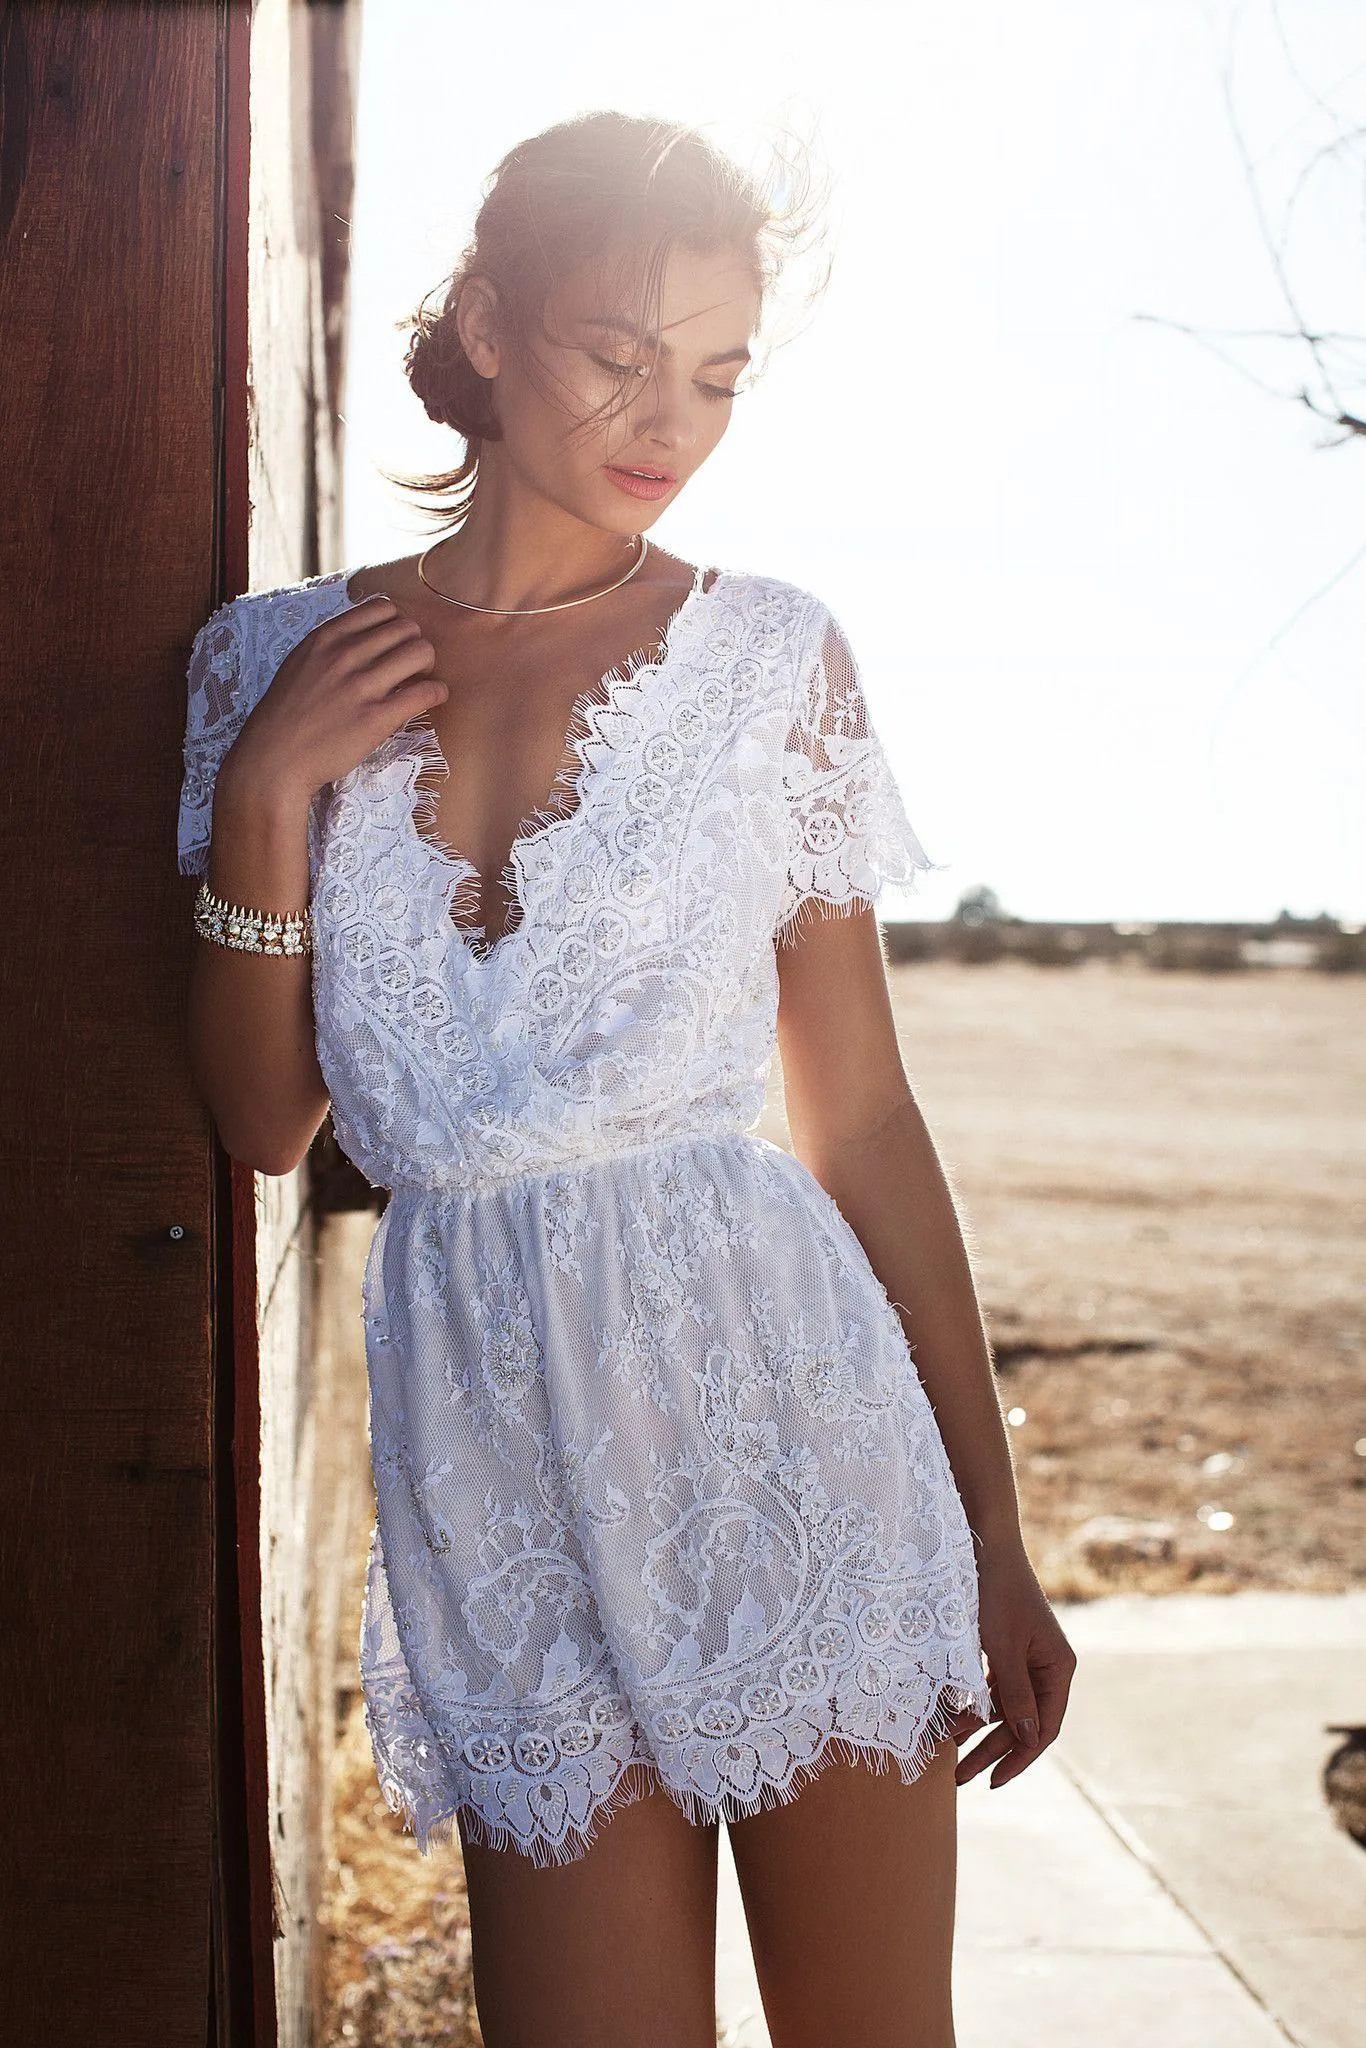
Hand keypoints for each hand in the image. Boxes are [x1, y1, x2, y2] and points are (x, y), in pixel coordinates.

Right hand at [219, 594, 447, 809]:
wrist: (275, 759)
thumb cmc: (286, 715)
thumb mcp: (301, 663)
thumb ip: (332, 646)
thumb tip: (367, 638)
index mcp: (326, 637)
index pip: (383, 608)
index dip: (397, 625)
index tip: (395, 645)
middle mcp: (345, 655)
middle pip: (407, 628)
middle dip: (415, 644)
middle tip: (411, 667)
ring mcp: (361, 686)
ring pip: (421, 652)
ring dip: (428, 665)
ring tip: (420, 681)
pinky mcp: (377, 718)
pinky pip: (426, 692)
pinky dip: (437, 692)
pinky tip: (433, 698)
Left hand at [945, 1547, 1076, 1788]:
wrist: (982, 1542)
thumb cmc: (996, 1593)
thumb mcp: (1003, 1649)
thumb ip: (1014, 1694)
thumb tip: (1026, 1737)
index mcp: (1058, 1667)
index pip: (1044, 1727)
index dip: (1020, 1758)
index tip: (993, 1781)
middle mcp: (1046, 1665)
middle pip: (1022, 1721)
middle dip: (992, 1751)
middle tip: (960, 1777)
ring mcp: (1025, 1656)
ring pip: (1003, 1706)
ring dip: (978, 1729)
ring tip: (949, 1752)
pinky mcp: (1004, 1646)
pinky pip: (991, 1685)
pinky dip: (973, 1703)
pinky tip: (952, 1719)